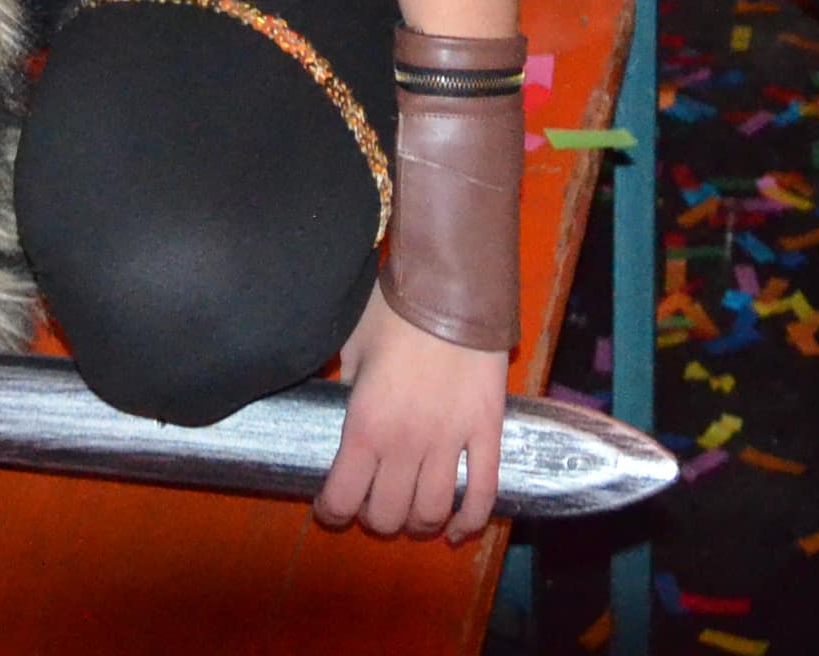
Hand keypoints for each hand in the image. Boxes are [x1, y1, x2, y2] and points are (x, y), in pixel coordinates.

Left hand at [319, 291, 505, 540]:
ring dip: (419, 523)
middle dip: (376, 517)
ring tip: (413, 513)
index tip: (331, 506)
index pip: (342, 499)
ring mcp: (451, 444)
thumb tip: (342, 403)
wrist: (453, 288)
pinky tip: (459, 531)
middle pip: (388, 515)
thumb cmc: (394, 311)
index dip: (332, 512)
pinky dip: (471, 521)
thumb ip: (346, 385)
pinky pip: (483, 493)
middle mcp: (406, 447)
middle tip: (374, 501)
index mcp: (366, 428)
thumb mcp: (352, 347)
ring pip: (433, 512)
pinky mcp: (487, 434)